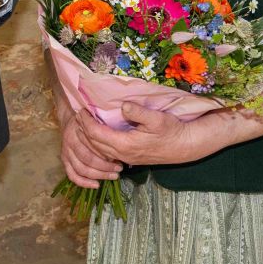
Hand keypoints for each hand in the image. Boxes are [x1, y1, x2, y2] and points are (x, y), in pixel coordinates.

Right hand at [54, 92, 122, 187]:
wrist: (73, 117)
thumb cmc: (91, 117)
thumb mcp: (100, 114)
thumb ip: (108, 124)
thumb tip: (123, 123)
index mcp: (78, 128)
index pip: (92, 145)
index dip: (107, 153)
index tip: (121, 157)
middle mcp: (70, 140)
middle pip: (87, 158)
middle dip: (105, 166)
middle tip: (119, 168)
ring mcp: (65, 151)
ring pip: (81, 168)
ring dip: (98, 175)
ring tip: (113, 176)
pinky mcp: (64, 159)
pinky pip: (72, 174)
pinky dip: (83, 182)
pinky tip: (96, 185)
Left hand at [75, 102, 225, 167]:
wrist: (184, 147)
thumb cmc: (172, 131)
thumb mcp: (157, 118)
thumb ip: (138, 112)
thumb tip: (123, 105)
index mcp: (125, 144)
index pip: (97, 135)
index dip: (86, 123)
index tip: (80, 110)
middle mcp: (122, 154)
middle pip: (94, 144)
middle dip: (84, 130)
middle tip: (78, 115)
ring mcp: (126, 158)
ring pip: (100, 151)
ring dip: (90, 138)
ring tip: (84, 124)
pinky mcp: (130, 158)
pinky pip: (107, 153)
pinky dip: (98, 144)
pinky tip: (98, 135)